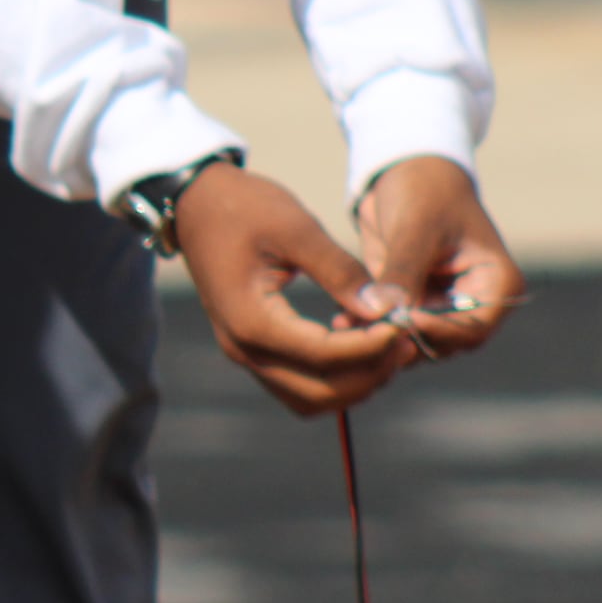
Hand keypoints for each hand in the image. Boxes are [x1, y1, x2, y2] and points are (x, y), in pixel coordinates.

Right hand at [169, 163, 408, 416]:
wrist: (197, 204)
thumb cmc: (245, 207)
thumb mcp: (297, 228)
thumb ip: (341, 271)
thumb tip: (386, 309)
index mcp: (252, 321)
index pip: (324, 355)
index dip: (371, 347)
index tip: (404, 323)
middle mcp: (244, 350)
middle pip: (319, 394)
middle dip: (368, 374)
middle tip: (404, 341)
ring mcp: (245, 354)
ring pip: (309, 399)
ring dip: (352, 382)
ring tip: (387, 345)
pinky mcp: (252, 349)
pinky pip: (298, 384)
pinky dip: (333, 376)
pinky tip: (359, 342)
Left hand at [350, 156, 523, 364]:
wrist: (406, 173)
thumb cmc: (425, 191)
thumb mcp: (416, 227)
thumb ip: (405, 271)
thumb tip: (387, 313)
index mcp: (497, 285)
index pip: (472, 330)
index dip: (437, 331)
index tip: (399, 320)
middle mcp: (475, 304)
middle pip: (443, 343)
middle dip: (405, 339)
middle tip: (366, 331)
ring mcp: (443, 309)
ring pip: (415, 341)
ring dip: (382, 337)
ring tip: (347, 324)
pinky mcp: (413, 307)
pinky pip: (392, 328)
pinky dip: (370, 327)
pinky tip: (341, 318)